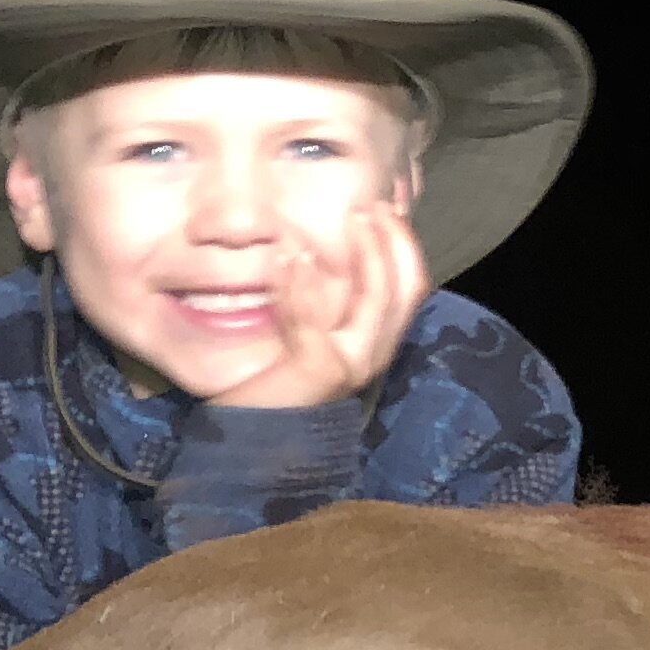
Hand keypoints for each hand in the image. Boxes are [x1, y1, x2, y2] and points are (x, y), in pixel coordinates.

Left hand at [210, 198, 431, 409]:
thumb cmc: (266, 385)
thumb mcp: (301, 330)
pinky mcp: (318, 373)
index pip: (409, 287)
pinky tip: (289, 258)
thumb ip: (317, 298)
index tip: (386, 206)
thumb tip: (313, 245)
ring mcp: (351, 365)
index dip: (404, 244)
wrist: (240, 444)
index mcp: (373, 343)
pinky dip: (303, 286)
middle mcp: (373, 354)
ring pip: (376, 297)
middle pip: (406, 287)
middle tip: (371, 205)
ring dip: (365, 252)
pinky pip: (316, 319)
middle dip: (392, 239)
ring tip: (349, 219)